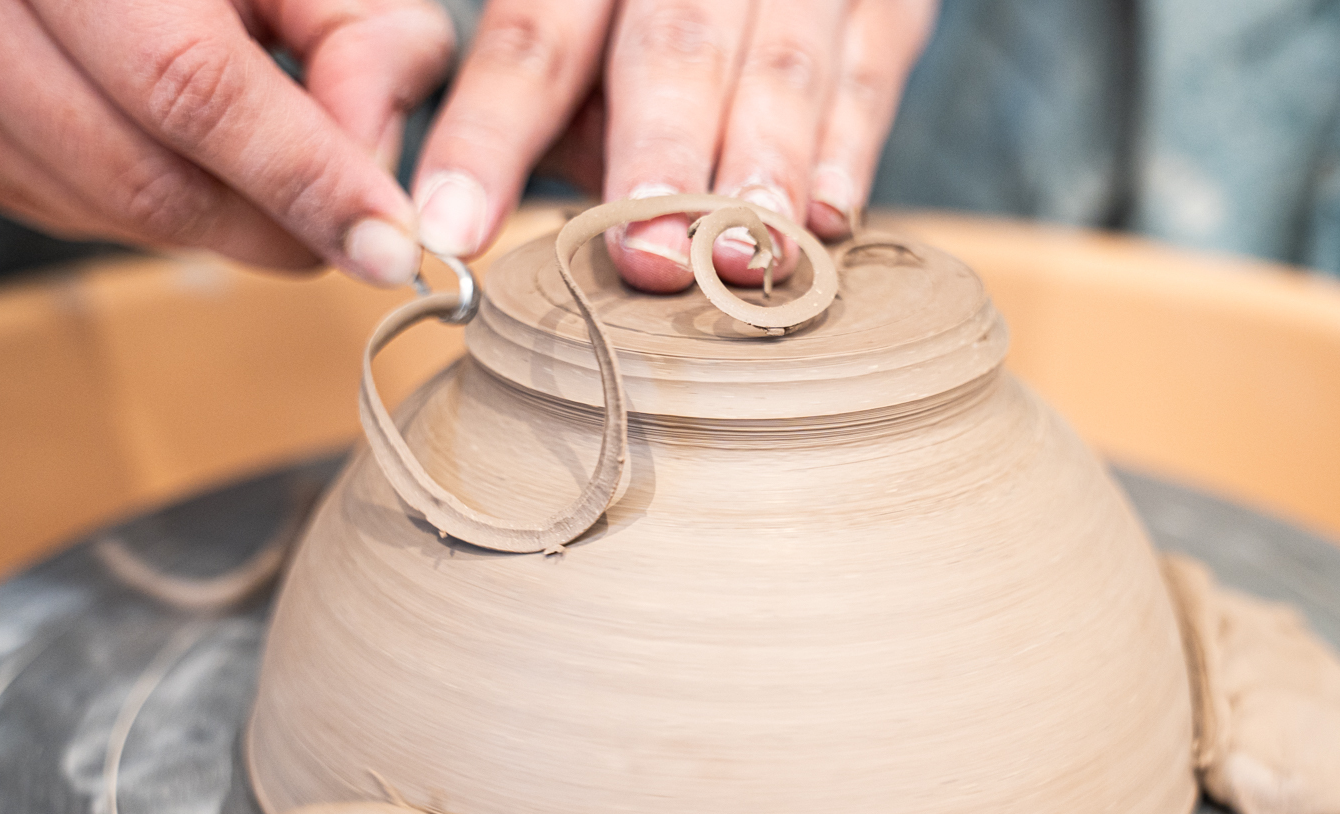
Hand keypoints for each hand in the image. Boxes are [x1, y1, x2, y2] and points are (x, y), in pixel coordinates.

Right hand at [0, 0, 452, 283]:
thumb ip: (359, 44)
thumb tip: (374, 185)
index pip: (194, 87)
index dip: (303, 180)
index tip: (391, 244)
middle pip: (143, 176)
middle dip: (271, 229)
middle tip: (358, 232)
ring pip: (104, 208)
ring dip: (217, 225)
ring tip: (282, 179)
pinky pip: (62, 207)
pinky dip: (152, 213)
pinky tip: (199, 168)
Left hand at [415, 0, 937, 290]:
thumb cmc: (648, 26)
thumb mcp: (581, 42)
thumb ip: (543, 113)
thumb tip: (477, 226)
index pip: (532, 42)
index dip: (490, 137)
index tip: (453, 228)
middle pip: (672, 49)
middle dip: (660, 161)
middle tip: (648, 262)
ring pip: (781, 67)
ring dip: (761, 171)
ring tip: (738, 255)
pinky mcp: (886, 7)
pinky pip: (869, 77)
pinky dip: (849, 152)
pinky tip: (829, 218)